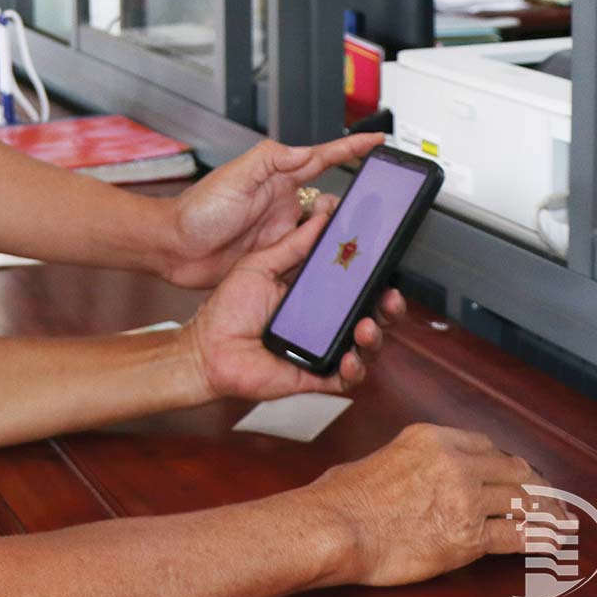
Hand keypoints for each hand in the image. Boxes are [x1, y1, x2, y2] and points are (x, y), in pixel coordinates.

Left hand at [161, 133, 385, 287]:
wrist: (174, 249)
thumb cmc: (197, 210)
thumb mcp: (234, 176)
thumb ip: (270, 160)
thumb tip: (306, 150)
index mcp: (277, 179)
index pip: (322, 158)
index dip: (351, 149)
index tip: (379, 142)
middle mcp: (284, 204)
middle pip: (332, 200)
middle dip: (355, 204)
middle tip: (373, 213)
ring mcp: (282, 232)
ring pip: (325, 232)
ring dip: (340, 236)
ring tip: (357, 244)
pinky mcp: (277, 259)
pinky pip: (310, 258)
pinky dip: (324, 261)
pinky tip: (334, 268)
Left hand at [179, 199, 403, 403]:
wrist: (205, 348)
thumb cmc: (228, 309)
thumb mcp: (261, 265)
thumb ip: (292, 245)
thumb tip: (320, 219)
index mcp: (314, 293)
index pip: (355, 283)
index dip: (374, 275)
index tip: (387, 261)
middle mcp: (324, 321)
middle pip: (370, 314)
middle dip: (388, 307)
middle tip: (391, 296)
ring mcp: (322, 349)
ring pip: (365, 346)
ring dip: (374, 336)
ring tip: (367, 327)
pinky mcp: (315, 375)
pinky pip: (345, 378)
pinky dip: (354, 369)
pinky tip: (350, 359)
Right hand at [304, 423, 563, 586]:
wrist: (336, 528)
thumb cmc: (342, 498)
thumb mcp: (379, 460)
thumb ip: (409, 463)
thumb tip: (412, 478)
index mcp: (432, 438)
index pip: (486, 446)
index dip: (506, 464)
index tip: (515, 474)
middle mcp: (455, 463)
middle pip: (512, 471)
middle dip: (534, 486)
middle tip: (549, 499)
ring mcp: (465, 500)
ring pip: (522, 502)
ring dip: (545, 513)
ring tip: (560, 521)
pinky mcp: (468, 538)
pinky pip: (516, 537)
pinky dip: (539, 539)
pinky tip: (551, 542)